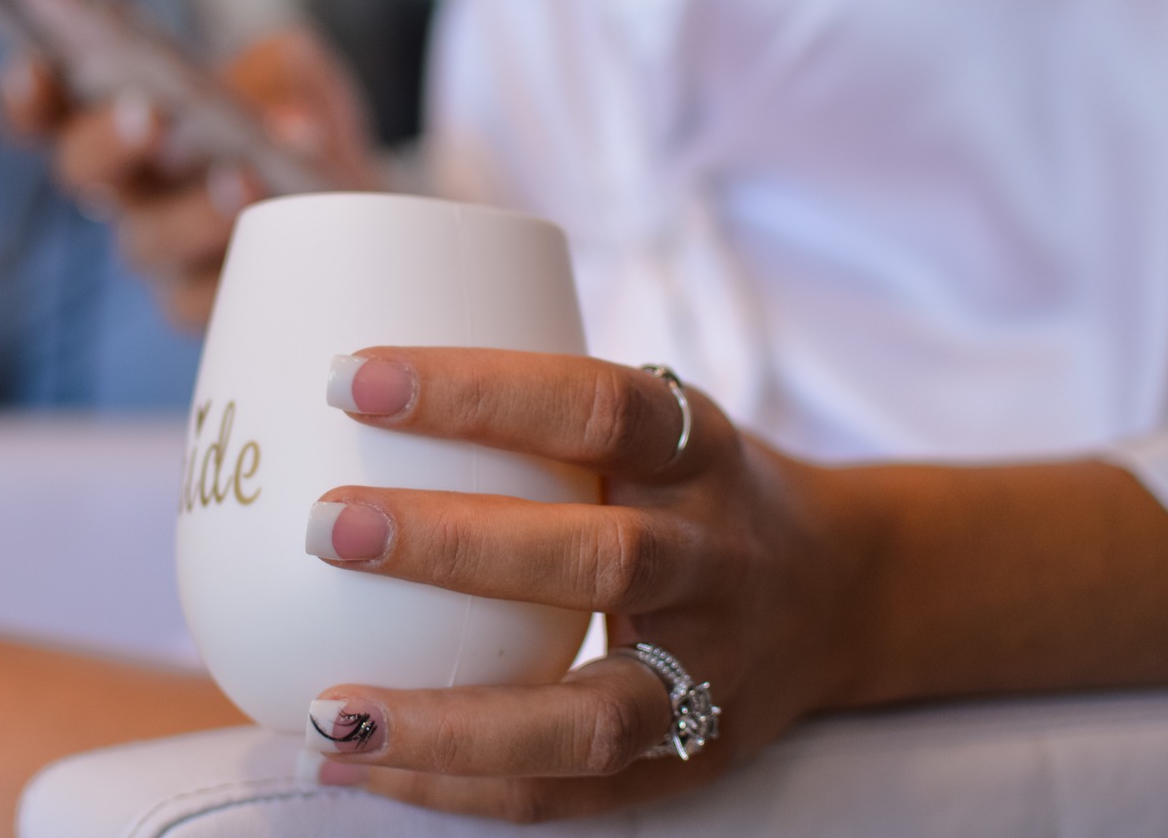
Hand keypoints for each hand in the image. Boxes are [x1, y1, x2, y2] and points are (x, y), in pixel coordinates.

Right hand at [0, 27, 380, 328]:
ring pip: (147, 243)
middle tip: (150, 115)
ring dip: (192, 211)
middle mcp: (128, 191)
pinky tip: (279, 242)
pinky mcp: (208, 308)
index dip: (29, 98)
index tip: (34, 70)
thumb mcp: (294, 81)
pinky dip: (241, 269)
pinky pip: (204, 303)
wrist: (351, 206)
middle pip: (84, 173)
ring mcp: (165, 254)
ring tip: (242, 179)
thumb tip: (282, 109)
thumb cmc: (300, 129)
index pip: (46, 113)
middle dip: (111, 142)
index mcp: (119, 123)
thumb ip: (275, 74)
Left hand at [299, 348, 874, 820]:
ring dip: (448, 720)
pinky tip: (360, 768)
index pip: (599, 406)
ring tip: (328, 717)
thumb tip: (337, 401)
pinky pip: (571, 791)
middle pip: (602, 557)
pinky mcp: (691, 756)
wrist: (839, 590)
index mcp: (700, 453)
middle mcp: (716, 560)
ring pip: (591, 715)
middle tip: (329, 529)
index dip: (478, 389)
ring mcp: (711, 673)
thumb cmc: (695, 495)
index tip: (351, 377)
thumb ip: (540, 425)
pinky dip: (462, 785)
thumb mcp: (653, 430)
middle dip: (455, 546)